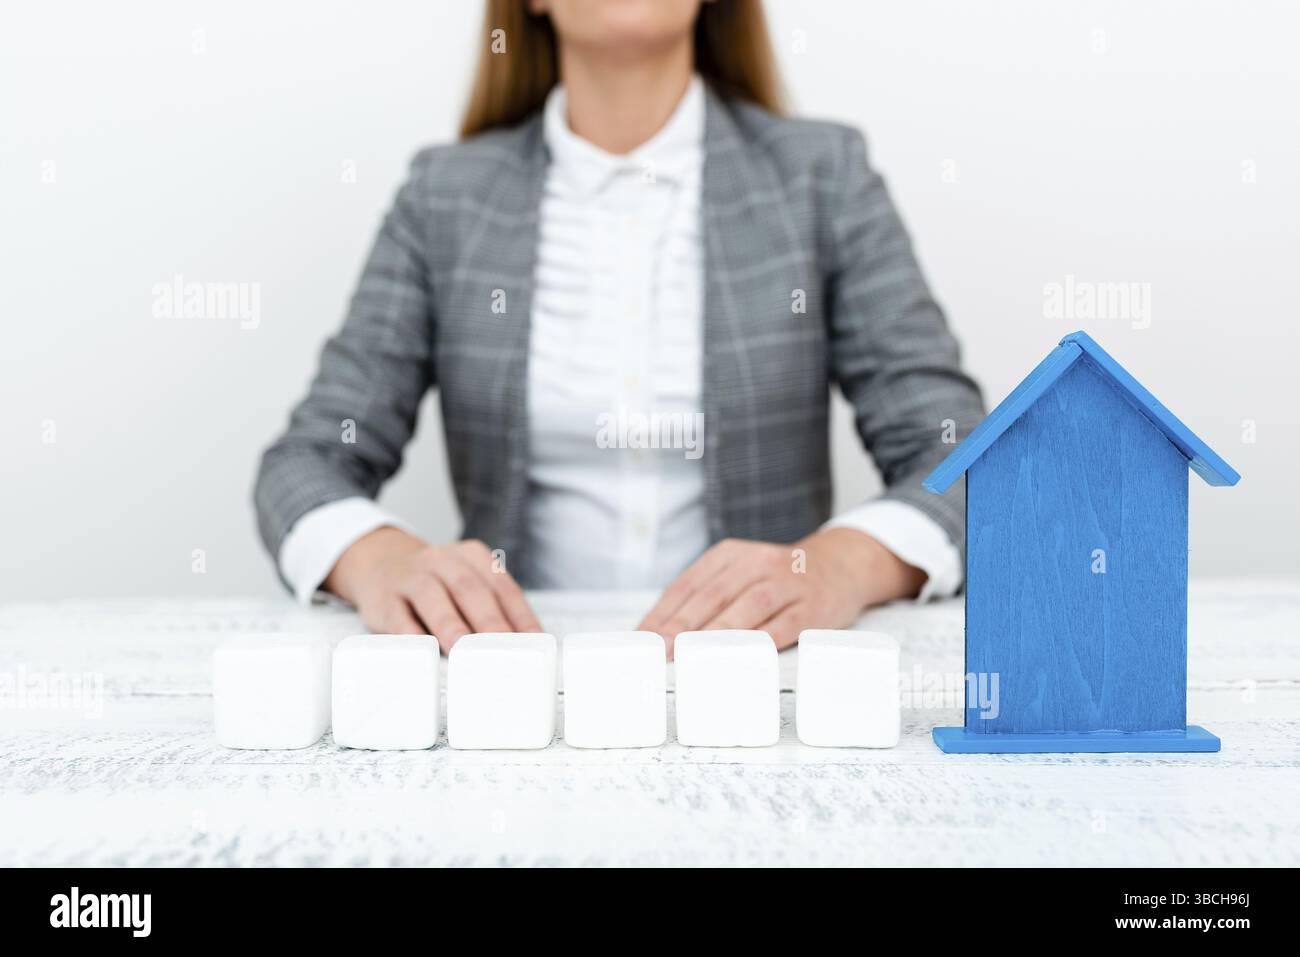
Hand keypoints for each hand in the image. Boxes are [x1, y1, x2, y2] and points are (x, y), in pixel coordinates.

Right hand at [324, 527, 540, 653]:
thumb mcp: (466, 583)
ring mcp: (411, 577)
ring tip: (463, 650)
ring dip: (450, 625)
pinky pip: (398, 616)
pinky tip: (425, 652)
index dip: (521, 615)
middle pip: (470, 588)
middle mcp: (443, 561)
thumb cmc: (437, 585)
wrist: (381, 564)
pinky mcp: (385, 599)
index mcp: (472, 557)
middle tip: (502, 649)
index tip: (534, 644)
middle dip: (489, 620)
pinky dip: (412, 635)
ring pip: (432, 596)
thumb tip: (520, 650)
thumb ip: (491, 608)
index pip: (502, 586)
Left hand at [638, 528, 925, 655]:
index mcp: (731, 555)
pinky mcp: (812, 608)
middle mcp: (757, 563)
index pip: (688, 584)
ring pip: (747, 608)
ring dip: (717, 635)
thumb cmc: (776, 578)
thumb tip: (660, 635)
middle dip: (683, 626)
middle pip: (713, 595)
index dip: (664, 612)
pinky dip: (760, 642)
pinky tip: (740, 658)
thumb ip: (706, 596)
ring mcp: (787, 584)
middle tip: (660, 652)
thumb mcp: (739, 572)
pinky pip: (783, 626)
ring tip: (692, 657)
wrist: (840, 566)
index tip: (644, 639)